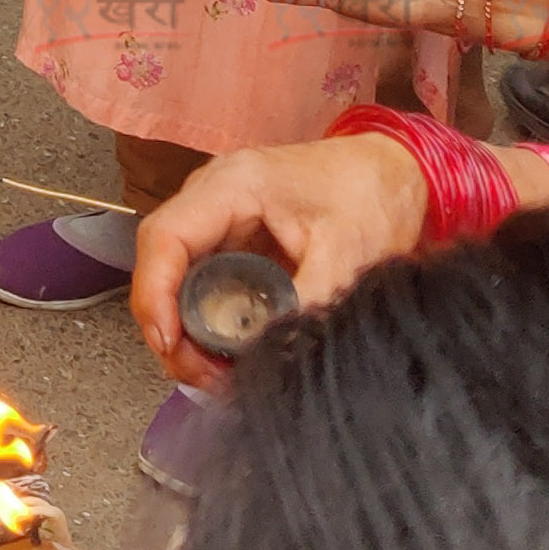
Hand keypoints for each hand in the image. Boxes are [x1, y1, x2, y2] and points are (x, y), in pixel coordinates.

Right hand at [132, 139, 433, 389]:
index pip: (165, 237)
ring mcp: (219, 218)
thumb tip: (274, 355)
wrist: (393, 173)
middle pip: (162, 263)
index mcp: (232, 185)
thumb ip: (306, 303)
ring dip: (187, 330)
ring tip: (216, 374)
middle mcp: (212, 197)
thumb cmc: (370, 195)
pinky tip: (227, 355)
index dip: (154, 295)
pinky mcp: (233, 239)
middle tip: (200, 376)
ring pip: (177, 278)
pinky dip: (207, 322)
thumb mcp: (346, 254)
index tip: (170, 346)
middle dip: (170, 326)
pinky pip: (203, 283)